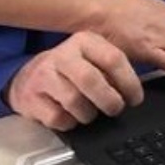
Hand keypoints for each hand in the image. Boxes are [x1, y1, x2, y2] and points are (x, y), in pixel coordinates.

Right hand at [6, 31, 144, 131]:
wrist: (29, 78)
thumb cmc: (71, 72)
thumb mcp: (93, 60)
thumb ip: (113, 70)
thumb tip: (135, 93)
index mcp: (84, 41)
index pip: (113, 59)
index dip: (129, 83)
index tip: (135, 99)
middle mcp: (62, 55)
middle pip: (91, 80)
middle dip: (109, 100)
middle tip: (115, 109)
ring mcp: (43, 75)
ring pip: (74, 102)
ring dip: (88, 114)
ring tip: (89, 112)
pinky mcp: (30, 97)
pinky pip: (58, 118)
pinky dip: (69, 123)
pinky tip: (70, 115)